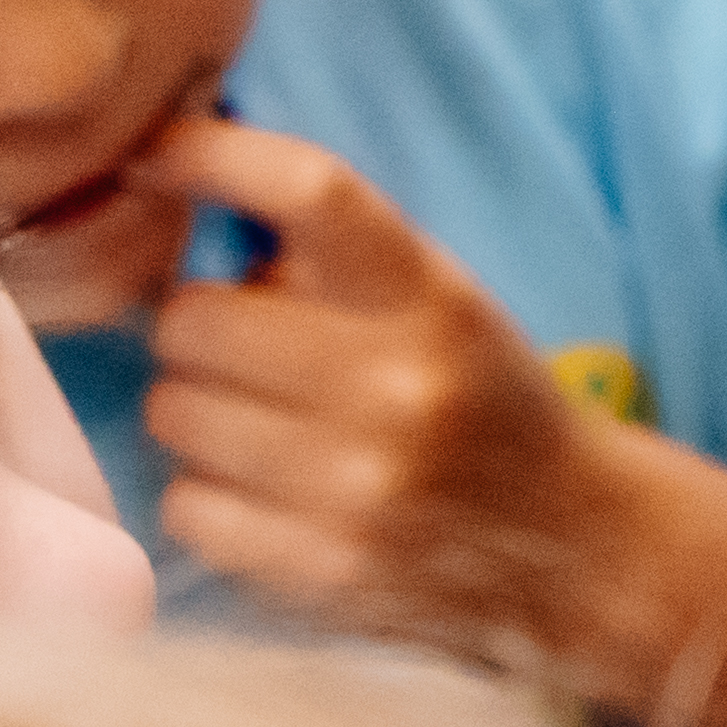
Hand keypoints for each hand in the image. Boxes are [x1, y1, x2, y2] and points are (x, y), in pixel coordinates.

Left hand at [124, 118, 617, 663]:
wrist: (574, 544)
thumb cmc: (474, 394)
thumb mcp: (433, 297)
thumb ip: (324, 253)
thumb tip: (161, 186)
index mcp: (430, 294)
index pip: (308, 190)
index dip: (209, 157)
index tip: (152, 159)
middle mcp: (398, 384)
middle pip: (194, 317)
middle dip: (199, 327)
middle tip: (240, 350)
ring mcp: (357, 486)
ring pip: (173, 411)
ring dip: (195, 410)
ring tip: (259, 422)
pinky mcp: (323, 569)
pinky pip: (184, 504)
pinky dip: (206, 495)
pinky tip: (264, 491)